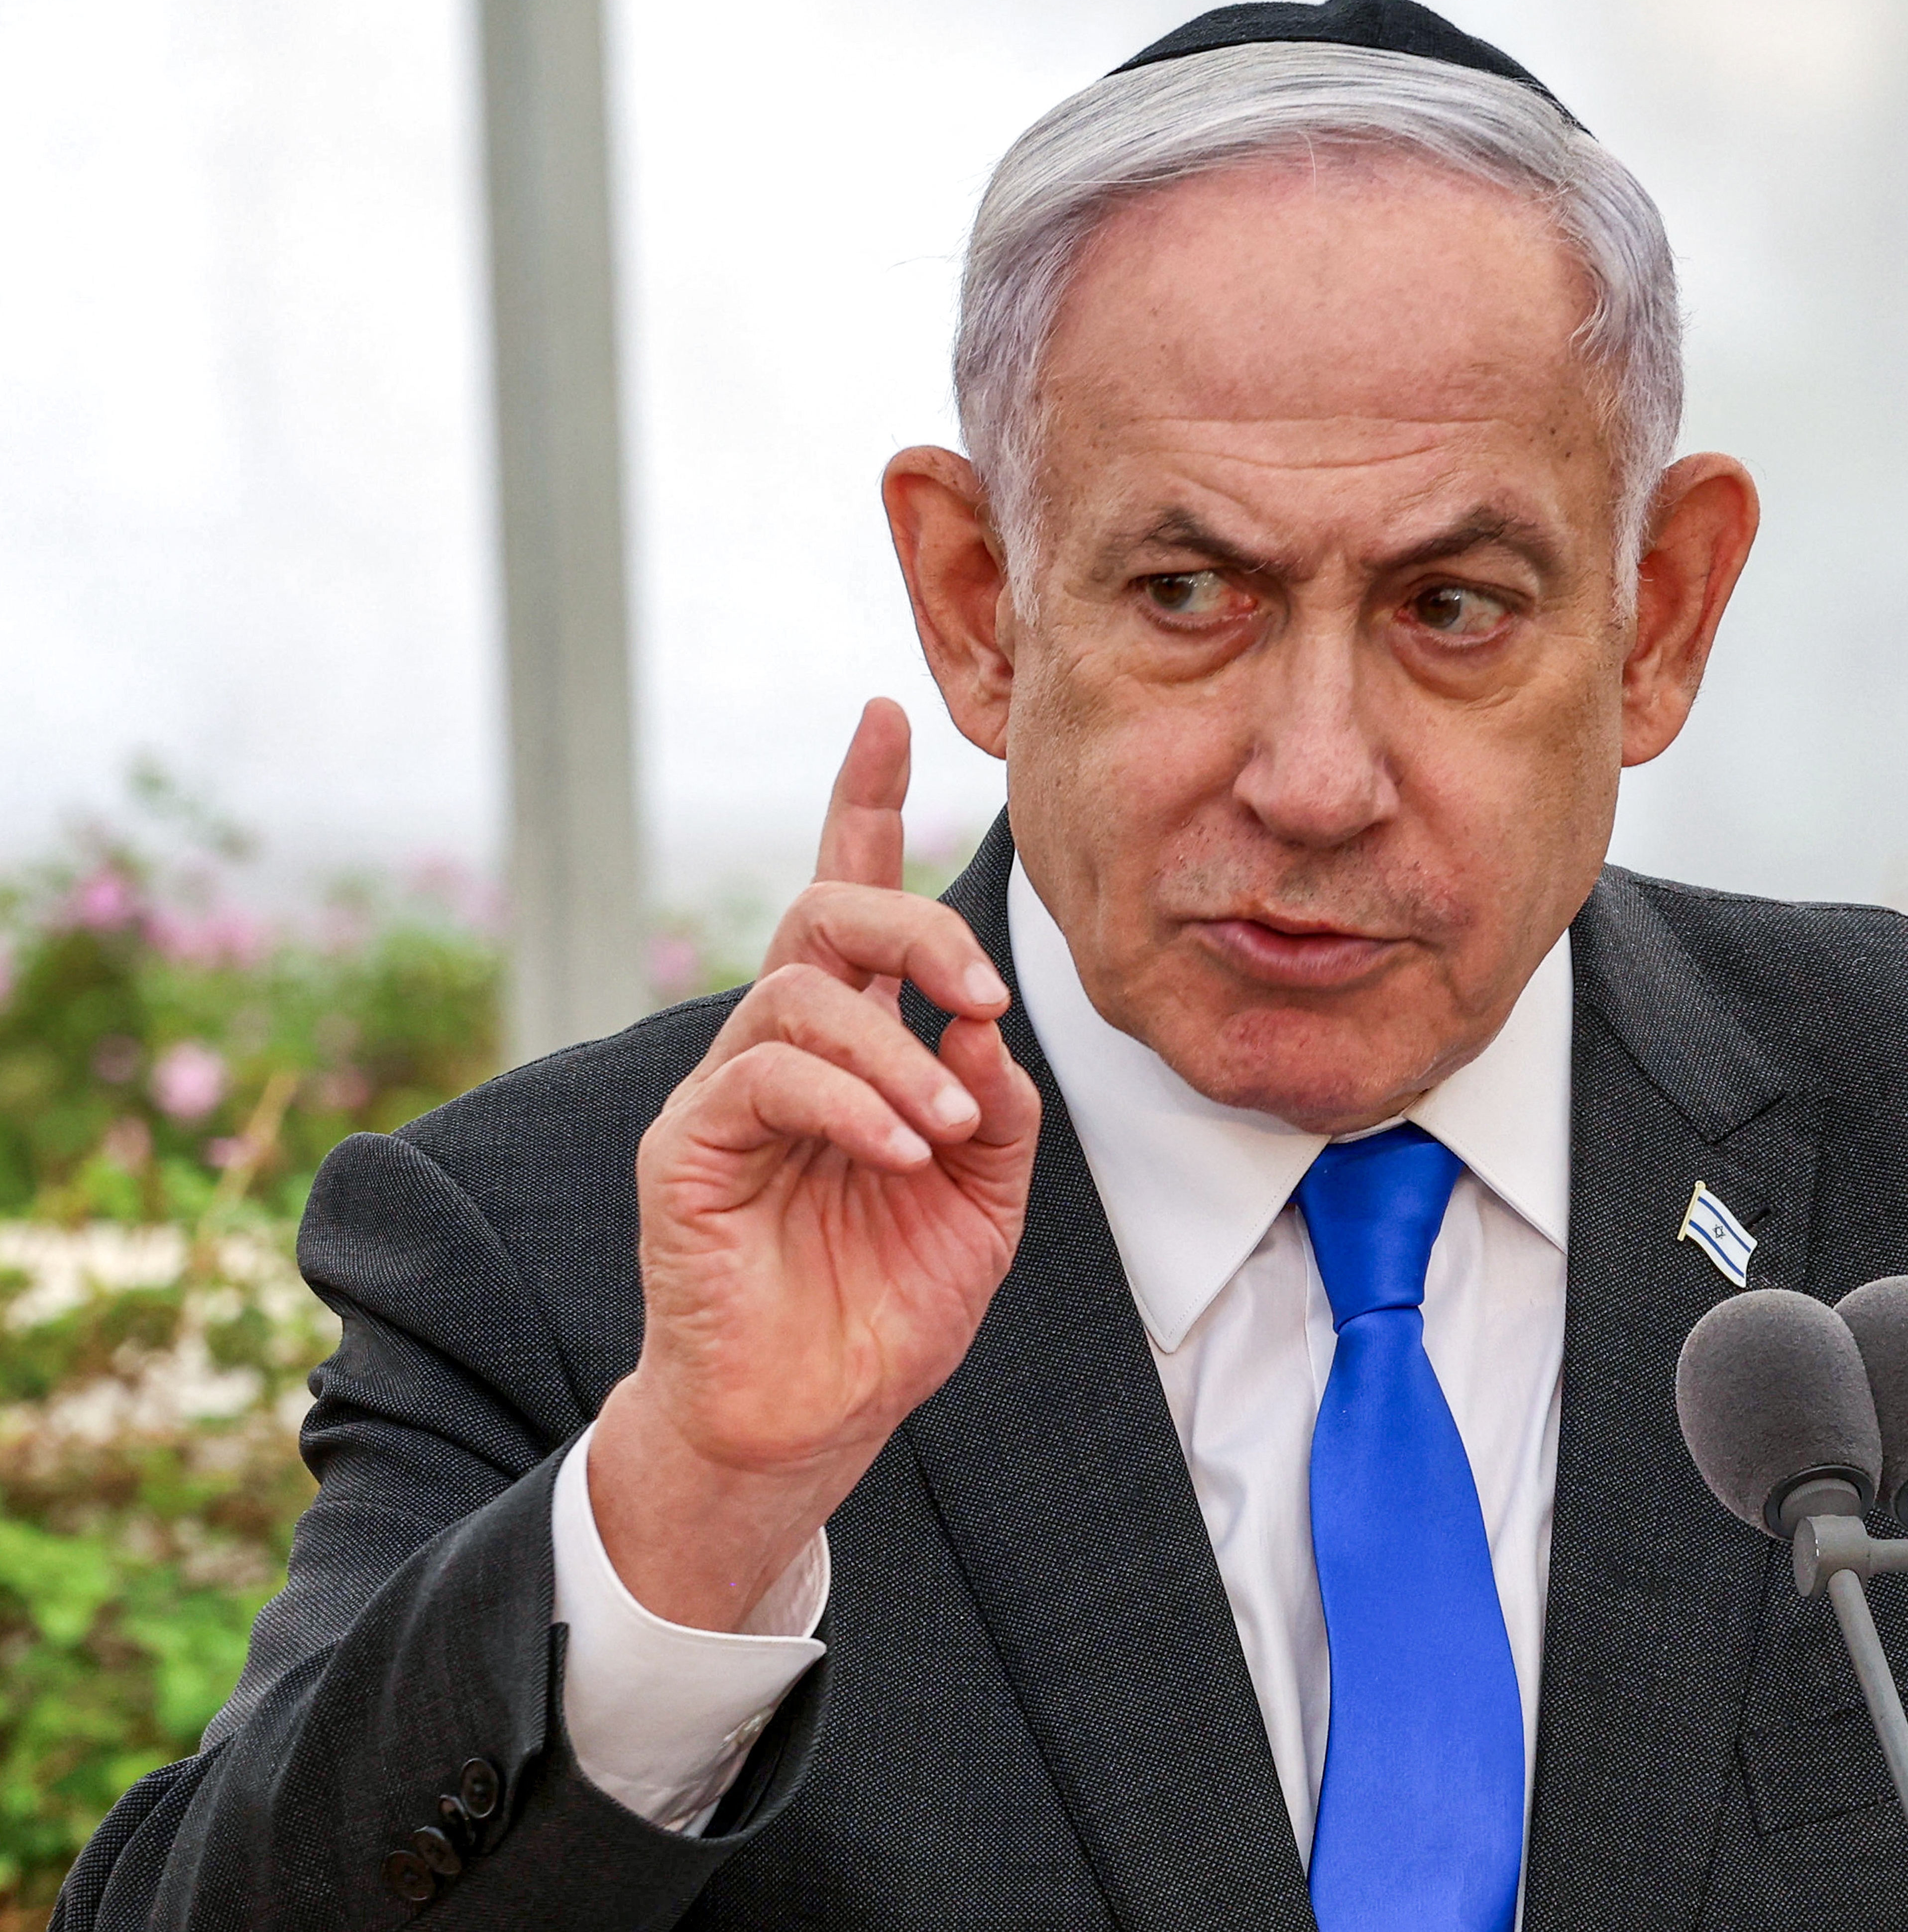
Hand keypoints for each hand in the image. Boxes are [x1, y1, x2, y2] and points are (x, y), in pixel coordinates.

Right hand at [590, 699, 1039, 1629]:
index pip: (849, 894)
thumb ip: (995, 1099)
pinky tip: (899, 1150)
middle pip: (825, 910)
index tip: (886, 715)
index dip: (862, 800)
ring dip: (894, 1049)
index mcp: (854, 1044)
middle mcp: (783, 1049)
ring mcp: (726, 1094)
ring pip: (800, 992)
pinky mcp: (686, 1150)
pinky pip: (766, 1077)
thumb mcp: (985, 1196)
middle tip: (990, 988)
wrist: (815, 1417)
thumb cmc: (890, 1304)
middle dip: (914, 920)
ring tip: (945, 1126)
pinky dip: (851, 1103)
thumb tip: (985, 1015)